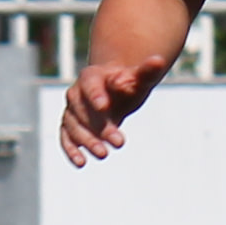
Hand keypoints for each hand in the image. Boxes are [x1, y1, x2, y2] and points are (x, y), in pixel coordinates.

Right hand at [58, 55, 173, 167]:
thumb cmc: (127, 83)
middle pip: (83, 111)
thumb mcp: (139, 78)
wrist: (114, 90)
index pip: (90, 85)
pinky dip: (70, 150)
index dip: (96, 95)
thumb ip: (147, 71)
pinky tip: (81, 163)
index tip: (104, 107)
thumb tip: (160, 61)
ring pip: (73, 127)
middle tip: (119, 142)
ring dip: (87, 141)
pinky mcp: (69, 127)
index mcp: (91, 76)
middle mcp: (76, 93)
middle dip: (99, 127)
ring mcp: (71, 111)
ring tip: (104, 154)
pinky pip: (65, 138)